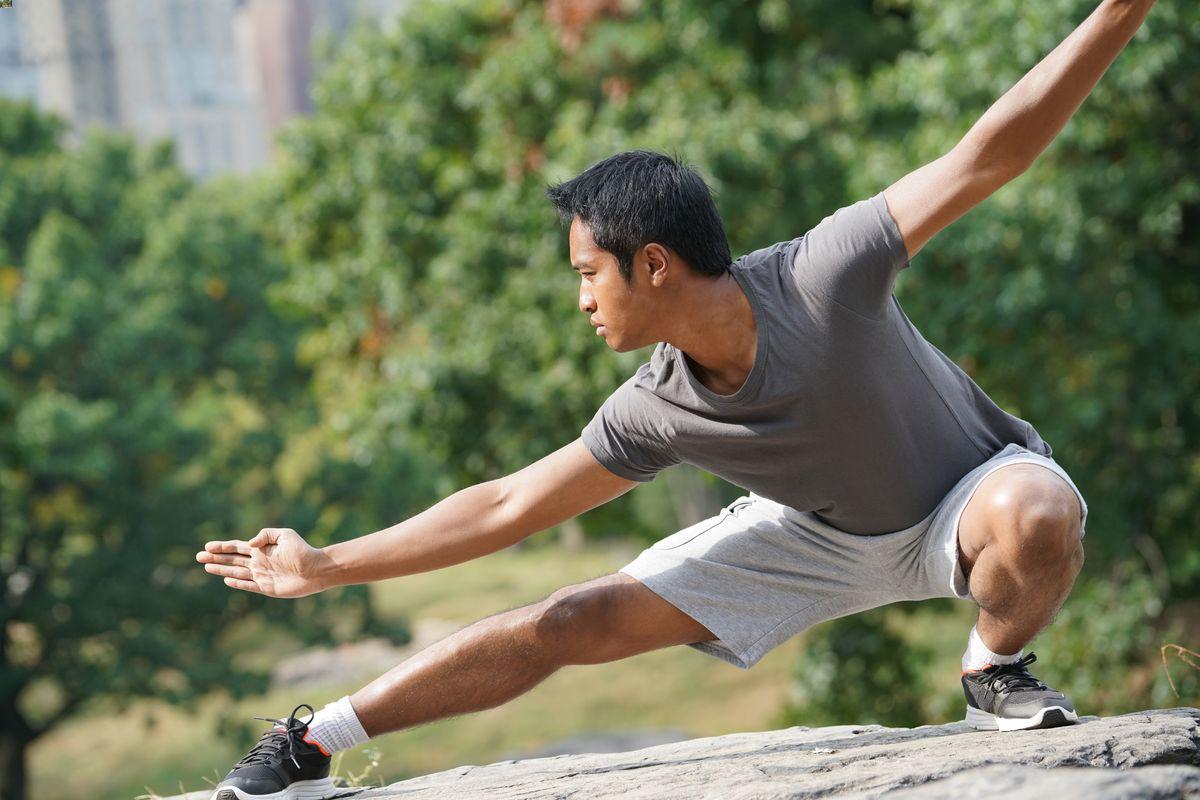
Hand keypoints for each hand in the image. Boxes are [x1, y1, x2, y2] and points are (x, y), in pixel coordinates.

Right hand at [196, 528, 332, 597]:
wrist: (316, 570)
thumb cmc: (303, 551)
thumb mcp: (285, 535)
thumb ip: (266, 535)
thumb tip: (249, 544)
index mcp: (262, 549)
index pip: (237, 547)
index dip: (222, 547)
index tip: (207, 546)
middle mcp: (259, 561)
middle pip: (232, 559)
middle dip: (216, 558)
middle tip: (198, 556)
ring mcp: (262, 575)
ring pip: (236, 572)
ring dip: (221, 569)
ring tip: (207, 566)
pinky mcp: (267, 587)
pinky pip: (247, 585)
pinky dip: (236, 582)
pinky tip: (226, 579)